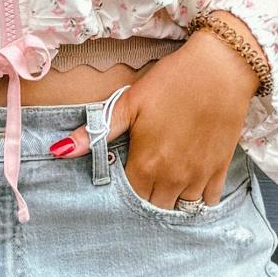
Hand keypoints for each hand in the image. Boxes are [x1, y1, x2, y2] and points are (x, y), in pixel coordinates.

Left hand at [92, 26, 260, 207]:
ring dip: (172, 200)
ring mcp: (198, 176)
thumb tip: (57, 150)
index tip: (124, 178)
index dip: (124, 192)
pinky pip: (208, 200)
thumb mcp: (129, 102)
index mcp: (146, 164)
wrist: (220, 68)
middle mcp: (172, 178)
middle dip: (148, 198)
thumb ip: (96, 131)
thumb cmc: (171, 82)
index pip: (129, 199)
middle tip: (145, 179)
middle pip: (155, 207)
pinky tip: (190, 180)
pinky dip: (198, 197)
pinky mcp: (220, 169)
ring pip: (182, 207)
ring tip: (166, 181)